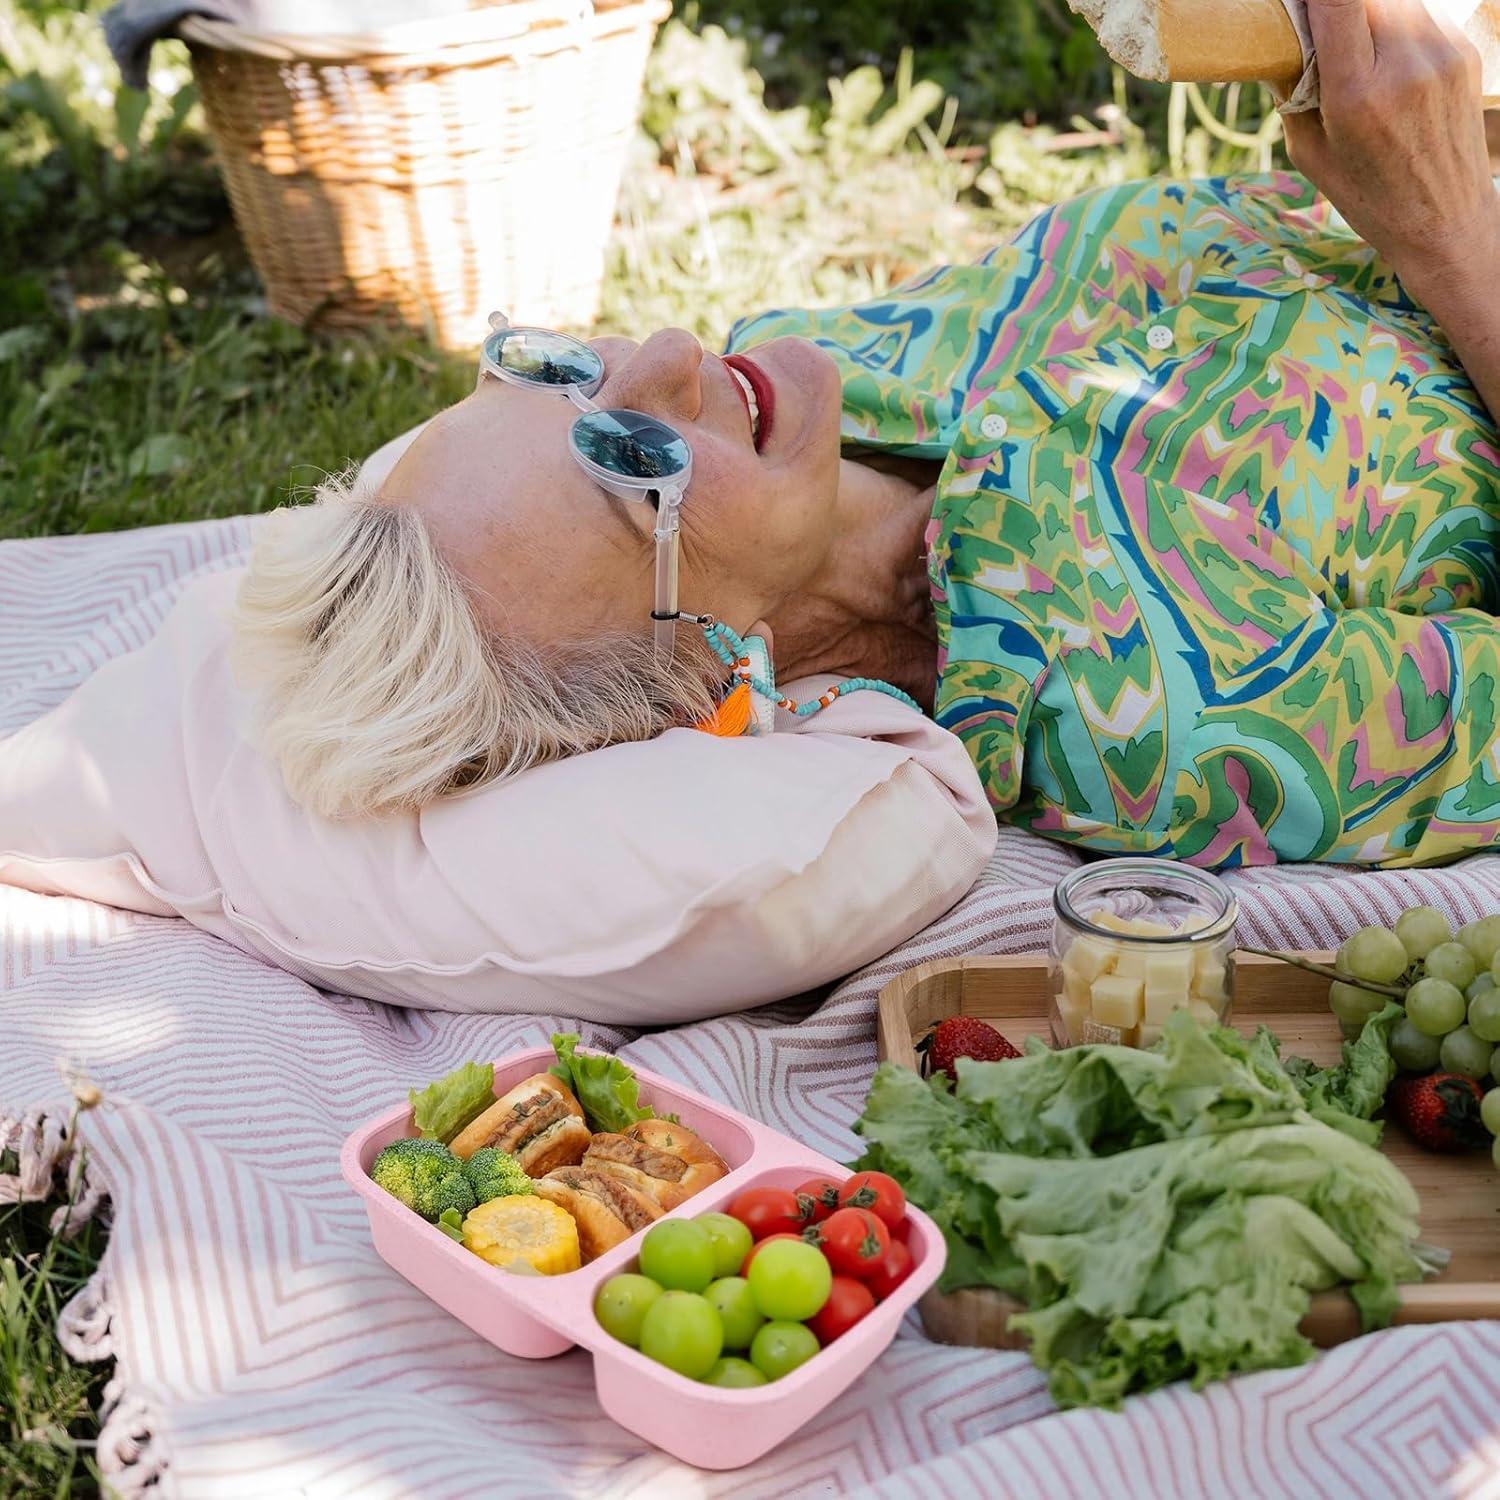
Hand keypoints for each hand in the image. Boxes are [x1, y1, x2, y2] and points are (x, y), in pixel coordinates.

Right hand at [1282, 0, 1498, 299]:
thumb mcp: (1310, 155)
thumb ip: (1293, 93)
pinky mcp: (1462, 50)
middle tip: (1319, 38)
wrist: (1445, 219)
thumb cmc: (1367, 196)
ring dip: (1366, 15)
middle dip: (1335, 10)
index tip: (1296, 9)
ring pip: (1392, 2)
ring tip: (1355, 54)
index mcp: (1357, 97)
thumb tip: (1279, 43)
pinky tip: (1387, 63)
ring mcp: (1441, 53)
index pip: (1338, 2)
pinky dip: (1394, 27)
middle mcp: (1404, 65)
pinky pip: (1419, 15)